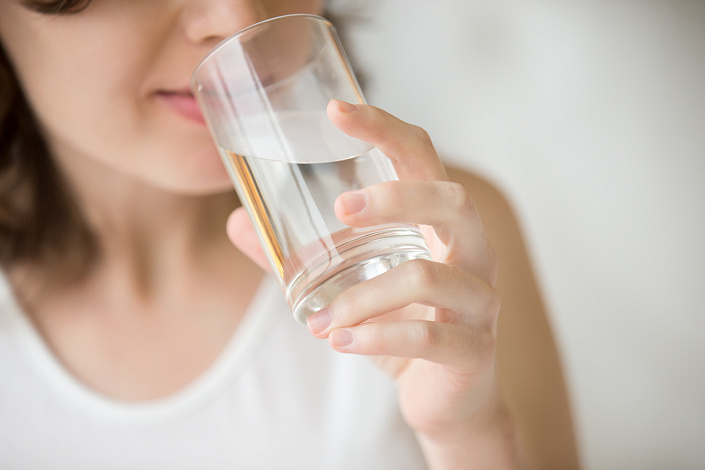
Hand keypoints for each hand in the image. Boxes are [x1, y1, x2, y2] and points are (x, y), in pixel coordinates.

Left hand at [228, 100, 516, 466]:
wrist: (444, 398)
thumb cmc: (401, 325)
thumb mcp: (350, 284)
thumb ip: (298, 255)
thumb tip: (239, 221)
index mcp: (440, 225)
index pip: (422, 158)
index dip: (385, 128)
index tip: (336, 110)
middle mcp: (471, 252)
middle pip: (452, 200)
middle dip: (395, 197)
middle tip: (340, 210)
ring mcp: (479, 301)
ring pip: (429, 276)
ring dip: (363, 296)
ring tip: (319, 320)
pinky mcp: (474, 349)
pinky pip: (428, 337)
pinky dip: (376, 337)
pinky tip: (340, 342)